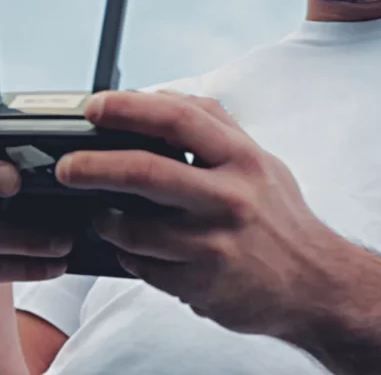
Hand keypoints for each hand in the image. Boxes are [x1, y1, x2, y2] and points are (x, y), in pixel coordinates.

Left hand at [56, 90, 340, 336]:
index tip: (94, 106)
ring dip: (104, 219)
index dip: (130, 107)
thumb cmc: (280, 218)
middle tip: (65, 166)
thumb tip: (162, 96)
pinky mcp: (201, 284)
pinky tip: (133, 247)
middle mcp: (230, 197)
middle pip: (145, 172)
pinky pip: (143, 266)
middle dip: (93, 166)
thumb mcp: (260, 162)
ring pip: (133, 228)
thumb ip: (217, 129)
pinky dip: (128, 254)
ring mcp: (214, 244)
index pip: (178, 119)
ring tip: (99, 213)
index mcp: (243, 158)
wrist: (315, 284)